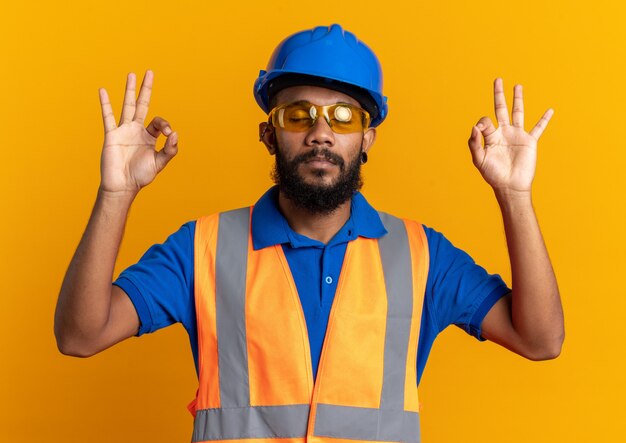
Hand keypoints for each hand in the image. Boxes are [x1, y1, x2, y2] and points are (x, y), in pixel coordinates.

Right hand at [98, 70, 177, 195]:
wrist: (122, 185)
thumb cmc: (140, 176)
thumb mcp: (159, 163)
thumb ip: (170, 150)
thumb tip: (175, 133)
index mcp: (149, 136)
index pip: (158, 122)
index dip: (165, 124)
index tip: (168, 133)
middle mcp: (136, 130)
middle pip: (142, 104)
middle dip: (146, 89)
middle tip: (149, 72)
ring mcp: (123, 130)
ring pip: (127, 106)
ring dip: (129, 90)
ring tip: (131, 74)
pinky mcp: (111, 134)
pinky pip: (108, 116)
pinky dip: (105, 103)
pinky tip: (103, 90)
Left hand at [468, 78, 552, 194]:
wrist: (510, 185)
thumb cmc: (493, 175)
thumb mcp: (479, 160)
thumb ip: (474, 143)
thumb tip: (475, 126)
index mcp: (491, 136)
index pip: (486, 121)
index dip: (483, 123)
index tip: (481, 130)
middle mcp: (504, 132)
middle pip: (501, 109)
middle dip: (499, 95)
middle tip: (498, 80)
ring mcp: (517, 135)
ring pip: (518, 113)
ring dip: (518, 99)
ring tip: (517, 86)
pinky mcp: (529, 141)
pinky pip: (538, 128)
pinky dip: (544, 120)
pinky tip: (550, 110)